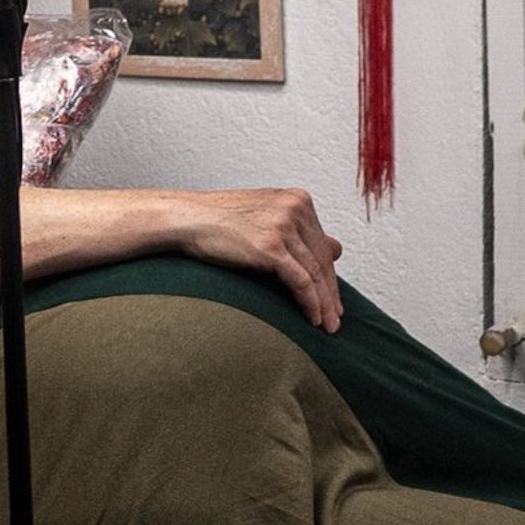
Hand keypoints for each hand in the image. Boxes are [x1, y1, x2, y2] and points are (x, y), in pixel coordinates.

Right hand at [173, 188, 343, 332]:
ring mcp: (283, 226)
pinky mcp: (270, 246)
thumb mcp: (266, 217)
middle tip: (334, 318)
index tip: (332, 299)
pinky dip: (310, 303)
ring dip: (323, 303)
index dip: (330, 275)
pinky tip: (312, 318)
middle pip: (322, 259)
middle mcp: (295, 208)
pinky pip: (301, 280)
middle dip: (330, 293)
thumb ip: (299, 231)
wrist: (187, 219)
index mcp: (298, 199)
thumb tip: (337, 248)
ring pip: (315, 272)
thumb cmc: (219, 221)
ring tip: (326, 326)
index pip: (322, 245)